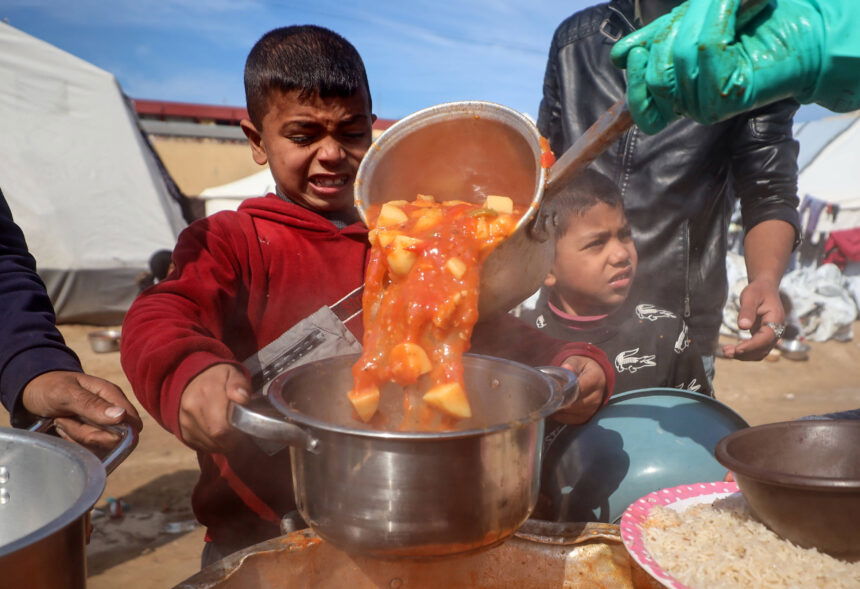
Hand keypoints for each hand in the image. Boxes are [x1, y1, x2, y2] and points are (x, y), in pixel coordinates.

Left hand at [22, 371, 141, 451]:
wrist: (33, 393)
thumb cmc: (50, 387)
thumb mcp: (66, 392)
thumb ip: (92, 404)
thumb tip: (121, 416)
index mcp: (113, 396)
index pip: (132, 424)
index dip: (115, 433)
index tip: (86, 425)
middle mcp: (112, 413)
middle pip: (114, 440)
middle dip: (85, 434)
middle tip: (64, 419)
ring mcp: (102, 426)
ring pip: (100, 448)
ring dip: (75, 438)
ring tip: (61, 421)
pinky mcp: (92, 437)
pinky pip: (89, 452)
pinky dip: (72, 444)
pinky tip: (62, 430)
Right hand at [179, 363, 250, 453]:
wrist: (190, 378)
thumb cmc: (218, 377)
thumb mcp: (232, 373)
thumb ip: (239, 384)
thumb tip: (242, 398)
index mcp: (207, 392)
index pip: (222, 427)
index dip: (236, 435)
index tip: (246, 432)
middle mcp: (191, 407)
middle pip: (215, 437)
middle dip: (232, 441)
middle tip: (241, 435)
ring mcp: (184, 421)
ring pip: (208, 444)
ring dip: (223, 444)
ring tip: (231, 434)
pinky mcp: (181, 431)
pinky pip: (200, 446)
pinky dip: (213, 444)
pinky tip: (219, 435)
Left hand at [552, 356, 606, 423]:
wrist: (596, 376)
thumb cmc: (582, 368)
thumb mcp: (577, 362)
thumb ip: (571, 365)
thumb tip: (566, 368)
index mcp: (595, 379)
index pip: (579, 389)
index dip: (565, 391)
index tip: (552, 390)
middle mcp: (597, 396)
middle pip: (575, 403)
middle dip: (559, 401)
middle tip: (546, 397)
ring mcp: (593, 408)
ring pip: (572, 413)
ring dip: (559, 409)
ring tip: (549, 401)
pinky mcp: (587, 417)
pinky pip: (572, 420)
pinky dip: (561, 416)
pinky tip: (554, 409)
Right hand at [610, 0, 829, 132]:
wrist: (803, 29)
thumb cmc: (746, 26)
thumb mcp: (688, 28)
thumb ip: (656, 40)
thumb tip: (618, 56)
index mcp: (678, 98)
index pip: (643, 111)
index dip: (633, 82)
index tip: (634, 52)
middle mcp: (692, 108)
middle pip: (656, 74)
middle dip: (670, 31)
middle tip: (697, 7)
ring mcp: (711, 105)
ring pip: (680, 56)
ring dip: (698, 16)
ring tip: (721, 1)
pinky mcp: (733, 94)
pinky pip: (707, 48)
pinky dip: (717, 15)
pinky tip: (733, 4)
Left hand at [721, 278, 784, 360]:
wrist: (764, 288)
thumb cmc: (757, 291)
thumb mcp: (750, 297)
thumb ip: (747, 311)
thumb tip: (742, 327)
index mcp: (776, 320)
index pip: (766, 338)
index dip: (752, 345)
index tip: (737, 349)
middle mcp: (776, 330)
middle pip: (763, 348)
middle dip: (745, 353)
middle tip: (726, 352)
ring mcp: (771, 335)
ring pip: (760, 352)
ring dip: (744, 355)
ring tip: (726, 352)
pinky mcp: (763, 337)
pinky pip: (756, 349)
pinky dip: (745, 352)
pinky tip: (731, 350)